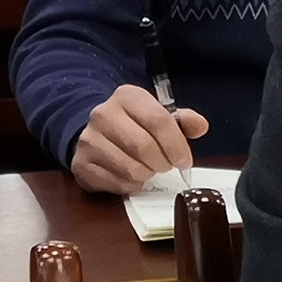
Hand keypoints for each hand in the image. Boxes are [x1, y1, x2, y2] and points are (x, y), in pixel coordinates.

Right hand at [68, 83, 209, 196]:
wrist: (93, 132)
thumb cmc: (133, 125)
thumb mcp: (158, 115)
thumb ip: (182, 121)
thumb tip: (200, 126)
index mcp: (127, 96)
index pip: (158, 120)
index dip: (176, 145)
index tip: (184, 161)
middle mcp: (103, 114)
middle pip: (144, 146)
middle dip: (162, 162)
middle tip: (165, 166)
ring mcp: (88, 140)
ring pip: (130, 168)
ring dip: (146, 175)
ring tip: (148, 169)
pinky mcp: (81, 164)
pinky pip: (116, 183)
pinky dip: (130, 185)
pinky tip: (132, 177)